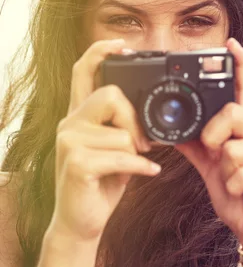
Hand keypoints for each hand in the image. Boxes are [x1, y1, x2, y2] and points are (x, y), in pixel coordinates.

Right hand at [50, 39, 158, 241]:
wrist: (81, 221)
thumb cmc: (102, 182)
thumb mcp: (115, 148)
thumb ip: (123, 126)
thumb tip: (150, 113)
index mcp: (79, 116)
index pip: (82, 72)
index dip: (99, 53)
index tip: (120, 45)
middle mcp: (69, 123)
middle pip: (111, 95)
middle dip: (134, 120)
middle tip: (143, 144)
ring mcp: (69, 142)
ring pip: (120, 132)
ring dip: (137, 152)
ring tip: (135, 164)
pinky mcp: (77, 164)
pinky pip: (122, 156)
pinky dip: (141, 167)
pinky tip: (147, 173)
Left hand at [176, 38, 242, 251]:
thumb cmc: (238, 195)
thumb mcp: (210, 167)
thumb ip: (195, 145)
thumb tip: (169, 129)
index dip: (240, 66)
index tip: (230, 44)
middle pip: (234, 113)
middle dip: (214, 136)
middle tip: (214, 154)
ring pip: (235, 148)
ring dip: (225, 173)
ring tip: (235, 182)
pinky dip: (235, 188)